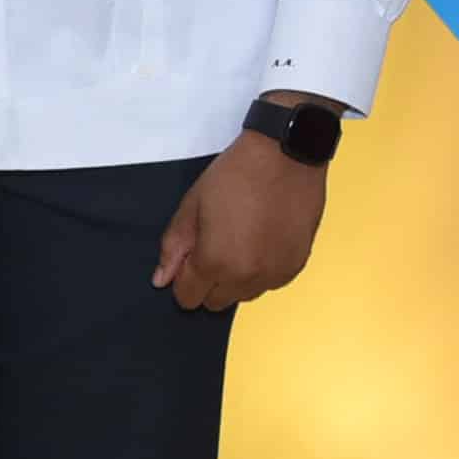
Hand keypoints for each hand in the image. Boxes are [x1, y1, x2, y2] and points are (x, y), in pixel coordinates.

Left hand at [154, 134, 327, 311]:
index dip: (183, 279)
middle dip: (208, 282)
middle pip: (215, 303)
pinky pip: (269, 283)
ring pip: (244, 295)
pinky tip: (260, 240)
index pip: (188, 298)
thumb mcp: (191, 206)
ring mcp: (275, 274)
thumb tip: (161, 280)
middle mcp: (247, 277)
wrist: (285, 156)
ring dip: (235, 279)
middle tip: (213, 246)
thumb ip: (174, 247)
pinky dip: (261, 271)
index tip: (189, 258)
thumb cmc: (235, 176)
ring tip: (239, 240)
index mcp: (215, 262)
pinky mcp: (297, 265)